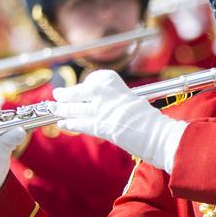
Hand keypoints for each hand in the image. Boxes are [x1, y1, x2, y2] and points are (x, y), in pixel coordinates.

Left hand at [52, 70, 186, 172]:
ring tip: (53, 108)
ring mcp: (105, 111)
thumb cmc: (154, 124)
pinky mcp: (103, 127)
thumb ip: (122, 103)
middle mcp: (111, 96)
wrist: (162, 137)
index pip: (99, 79)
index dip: (88, 83)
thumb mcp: (137, 105)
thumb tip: (110, 109)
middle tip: (58, 94)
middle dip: (68, 93)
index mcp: (120, 87)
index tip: (84, 86)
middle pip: (83, 91)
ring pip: (77, 107)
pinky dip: (70, 123)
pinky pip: (81, 123)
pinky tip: (62, 124)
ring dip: (62, 108)